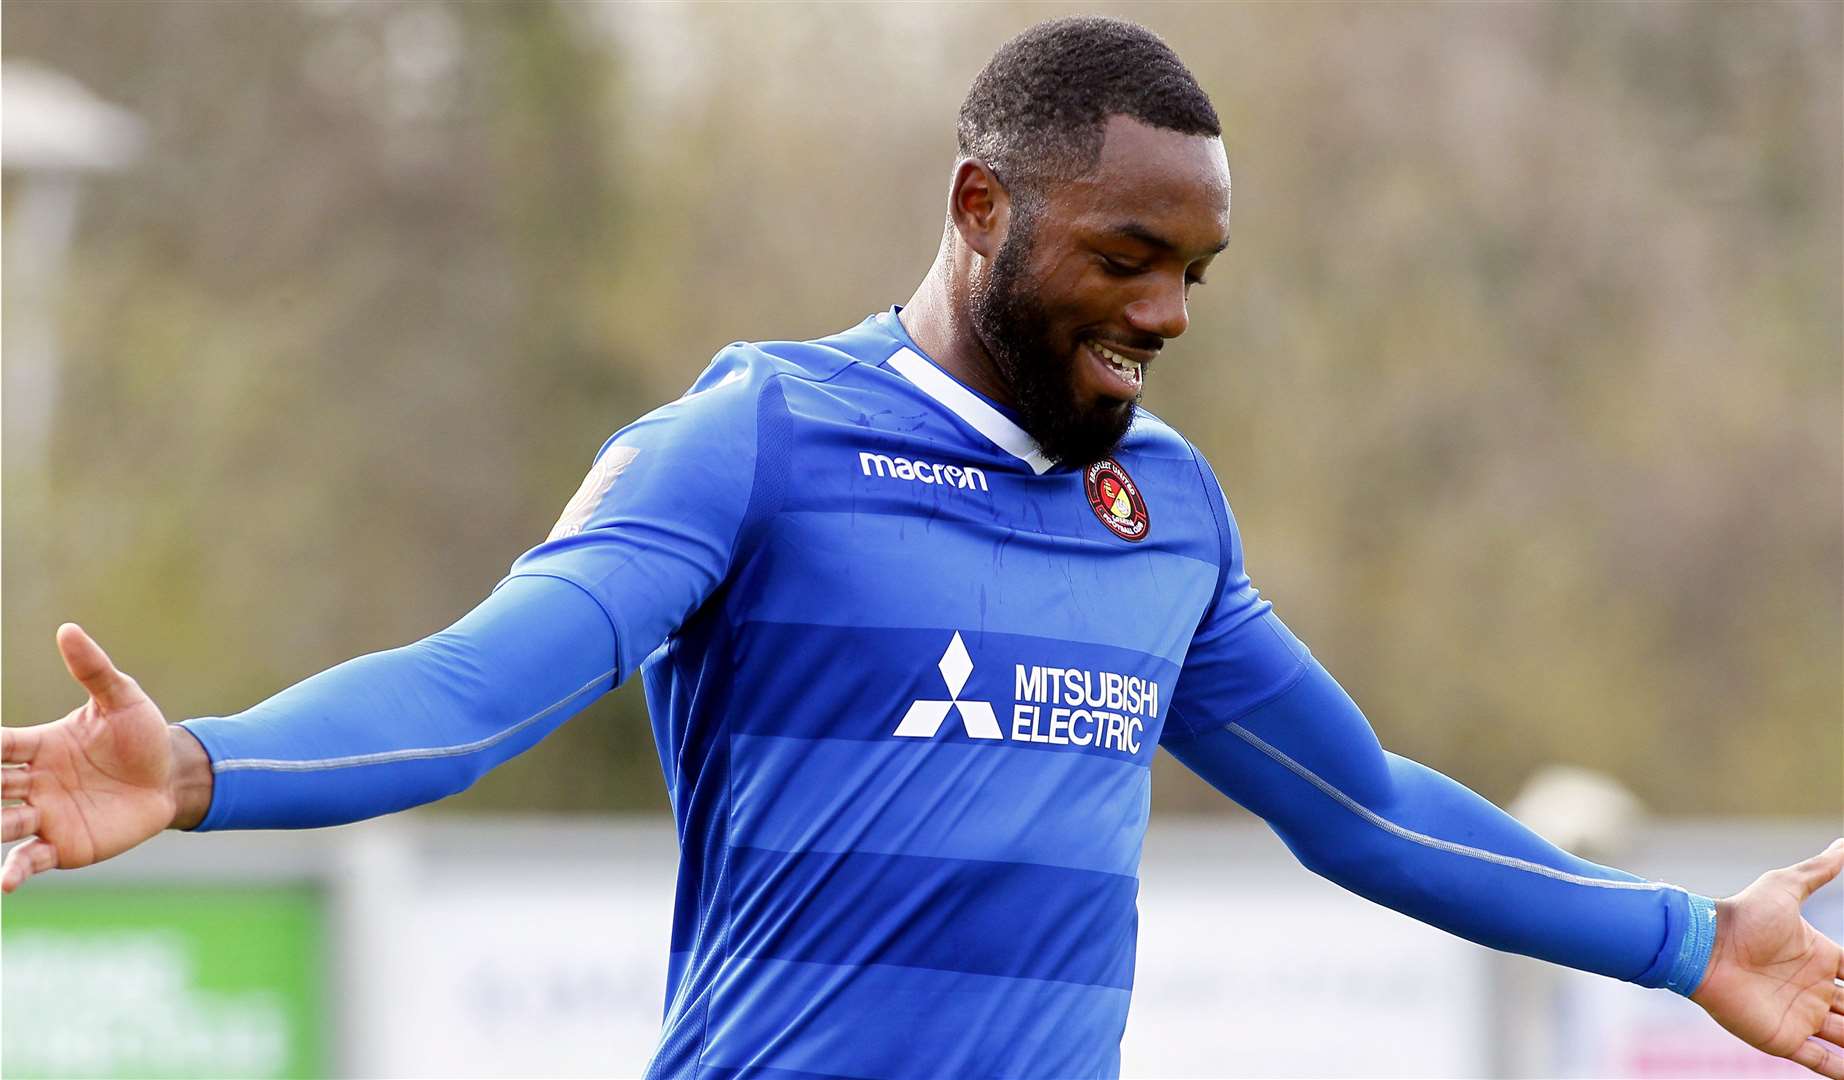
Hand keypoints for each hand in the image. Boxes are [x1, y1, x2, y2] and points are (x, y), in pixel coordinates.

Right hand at [1, 624, 183, 891]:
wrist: (172, 778)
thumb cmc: (142, 736)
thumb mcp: (123, 699)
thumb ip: (93, 670)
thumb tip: (68, 629)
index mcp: (38, 746)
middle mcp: (31, 783)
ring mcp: (43, 816)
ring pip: (1, 825)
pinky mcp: (62, 846)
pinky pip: (29, 859)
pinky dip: (13, 870)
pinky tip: (4, 882)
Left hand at [1692, 838, 1843, 1077]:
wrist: (1704, 946)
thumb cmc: (1743, 916)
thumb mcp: (1785, 887)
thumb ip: (1818, 871)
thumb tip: (1842, 843)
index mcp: (1820, 958)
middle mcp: (1814, 990)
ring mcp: (1800, 1016)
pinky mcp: (1783, 1040)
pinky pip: (1821, 1062)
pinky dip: (1840, 1070)